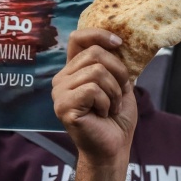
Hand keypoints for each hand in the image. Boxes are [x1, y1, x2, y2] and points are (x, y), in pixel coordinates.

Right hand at [52, 28, 136, 164]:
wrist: (115, 146)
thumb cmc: (116, 115)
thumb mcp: (119, 81)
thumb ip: (114, 61)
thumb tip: (120, 40)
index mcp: (74, 69)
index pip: (78, 38)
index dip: (98, 34)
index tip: (119, 43)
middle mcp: (62, 78)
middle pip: (94, 53)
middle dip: (118, 72)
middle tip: (120, 92)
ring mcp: (60, 92)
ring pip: (97, 71)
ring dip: (114, 91)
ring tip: (111, 106)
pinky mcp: (63, 106)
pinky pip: (93, 89)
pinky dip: (107, 102)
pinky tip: (103, 114)